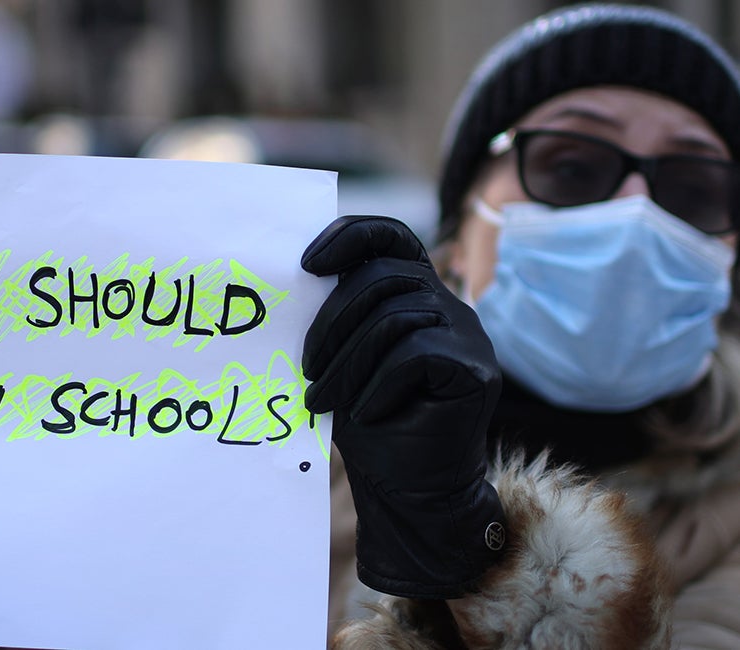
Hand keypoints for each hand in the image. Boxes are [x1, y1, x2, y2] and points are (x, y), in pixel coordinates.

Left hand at [301, 216, 505, 598]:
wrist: (408, 487)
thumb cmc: (368, 422)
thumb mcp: (339, 361)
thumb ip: (333, 321)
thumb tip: (291, 285)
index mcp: (412, 292)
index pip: (390, 237)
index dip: (351, 235)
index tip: (307, 263)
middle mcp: (445, 303)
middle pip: (384, 276)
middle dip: (332, 320)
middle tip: (305, 369)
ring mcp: (467, 333)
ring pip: (395, 318)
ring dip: (346, 364)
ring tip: (320, 401)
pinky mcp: (477, 368)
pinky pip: (416, 354)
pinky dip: (378, 386)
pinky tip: (366, 414)